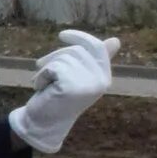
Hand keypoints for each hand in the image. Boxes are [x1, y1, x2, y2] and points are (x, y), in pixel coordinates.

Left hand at [7, 27, 118, 155]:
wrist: (44, 122)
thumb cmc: (59, 96)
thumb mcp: (77, 75)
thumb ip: (93, 59)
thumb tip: (116, 40)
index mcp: (104, 76)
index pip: (96, 47)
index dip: (79, 37)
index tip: (62, 35)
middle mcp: (101, 81)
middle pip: (77, 50)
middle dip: (55, 55)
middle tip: (41, 66)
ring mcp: (88, 85)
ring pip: (63, 58)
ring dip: (46, 68)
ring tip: (45, 83)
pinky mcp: (72, 87)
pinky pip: (53, 67)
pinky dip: (41, 76)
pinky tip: (42, 89)